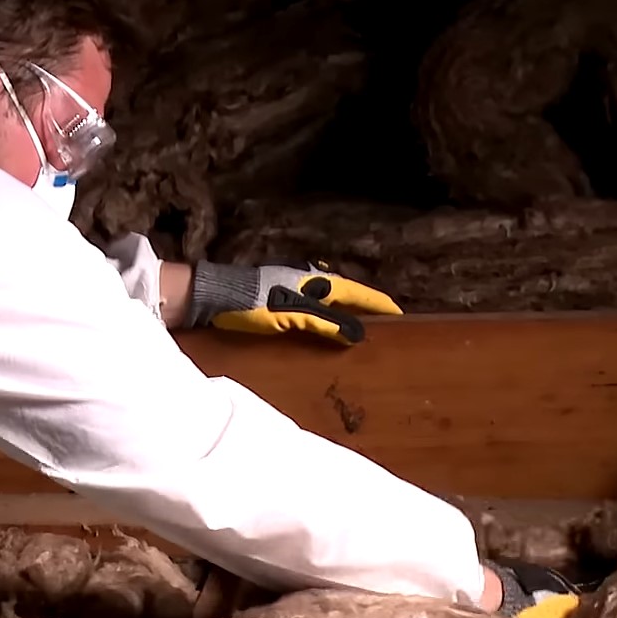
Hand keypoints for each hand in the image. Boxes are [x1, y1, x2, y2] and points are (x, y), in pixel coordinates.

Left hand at [188, 261, 401, 344]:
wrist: (215, 297)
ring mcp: (294, 289)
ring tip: (362, 331)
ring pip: (330, 302)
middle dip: (366, 309)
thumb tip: (357, 334)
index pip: (359, 294)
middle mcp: (310, 283)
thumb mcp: (292, 316)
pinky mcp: (279, 300)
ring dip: (346, 314)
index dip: (380, 306)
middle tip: (386, 326)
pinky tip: (325, 330)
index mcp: (318, 283)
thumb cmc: (254, 304)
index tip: (401, 316)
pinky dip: (326, 319)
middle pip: (346, 296)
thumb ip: (324, 323)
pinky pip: (313, 310)